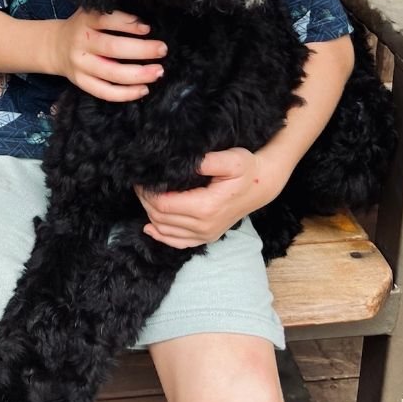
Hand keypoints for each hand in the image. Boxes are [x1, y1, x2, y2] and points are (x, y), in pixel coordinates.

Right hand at [53, 9, 166, 101]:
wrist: (55, 46)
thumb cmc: (84, 28)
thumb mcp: (92, 13)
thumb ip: (114, 16)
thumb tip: (147, 24)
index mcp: (85, 20)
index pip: (107, 20)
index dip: (128, 24)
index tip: (148, 28)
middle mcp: (81, 43)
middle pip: (112, 48)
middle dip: (141, 50)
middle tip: (162, 50)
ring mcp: (80, 65)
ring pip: (111, 73)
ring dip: (138, 75)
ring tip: (158, 72)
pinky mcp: (81, 82)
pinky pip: (104, 92)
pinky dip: (125, 94)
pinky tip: (143, 89)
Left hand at [136, 147, 274, 247]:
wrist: (262, 186)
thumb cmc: (247, 170)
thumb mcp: (232, 159)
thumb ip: (207, 161)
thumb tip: (183, 163)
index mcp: (206, 207)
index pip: (164, 205)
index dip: (147, 193)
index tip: (141, 179)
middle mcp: (204, 225)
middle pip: (161, 218)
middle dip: (145, 201)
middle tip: (139, 184)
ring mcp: (206, 234)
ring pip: (165, 231)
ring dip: (150, 214)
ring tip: (144, 196)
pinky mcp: (207, 237)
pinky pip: (178, 243)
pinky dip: (161, 236)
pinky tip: (149, 227)